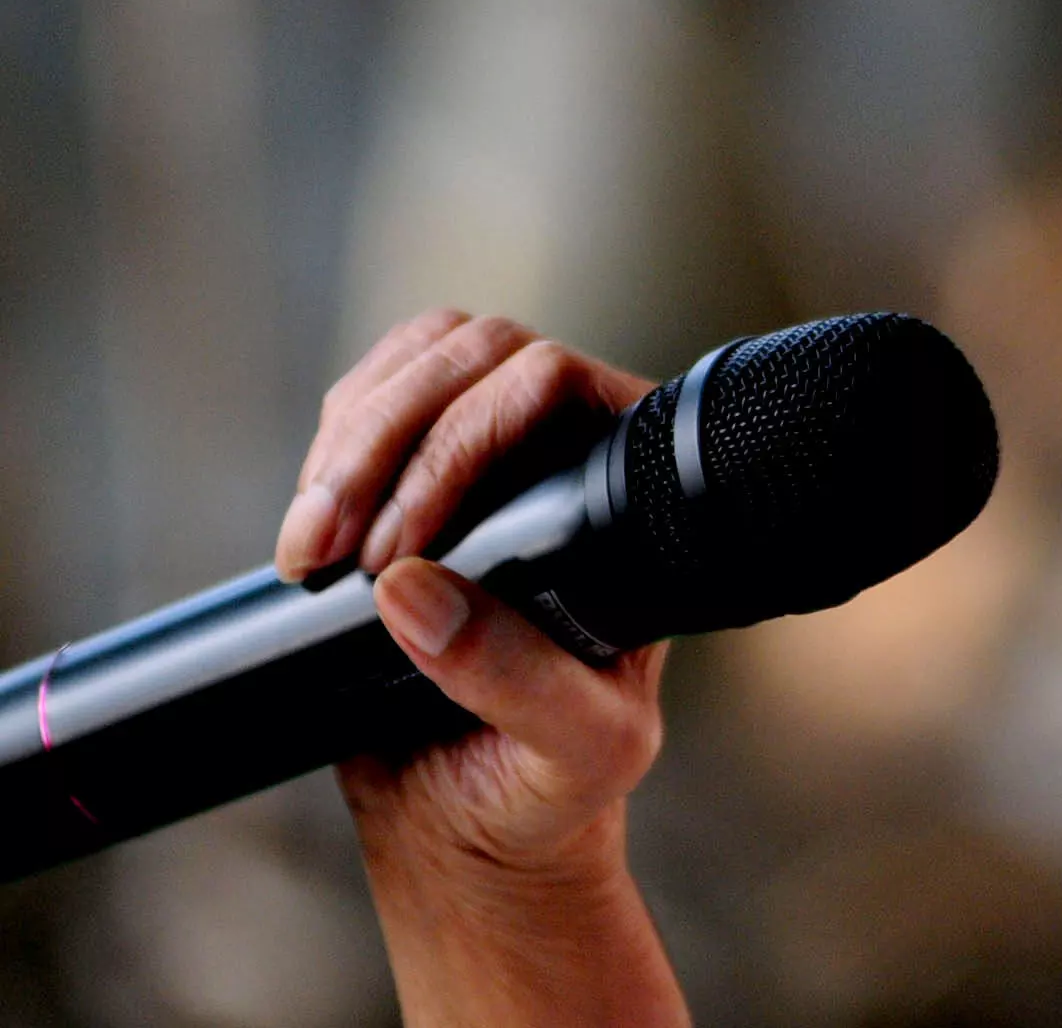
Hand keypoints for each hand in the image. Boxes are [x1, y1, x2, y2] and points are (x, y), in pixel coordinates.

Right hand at [280, 312, 687, 1023]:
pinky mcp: (416, 472)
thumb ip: (518, 679)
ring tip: (311, 553)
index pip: (561, 387)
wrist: (477, 823)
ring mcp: (494, 452)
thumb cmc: (556, 786)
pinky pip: (369, 404)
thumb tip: (412, 590)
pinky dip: (326, 454)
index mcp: (636, 496)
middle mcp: (575, 455)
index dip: (473, 434)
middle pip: (481, 354)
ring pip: (420, 361)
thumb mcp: (579, 752)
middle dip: (389, 435)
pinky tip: (309, 535)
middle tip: (338, 548)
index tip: (407, 542)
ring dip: (348, 440)